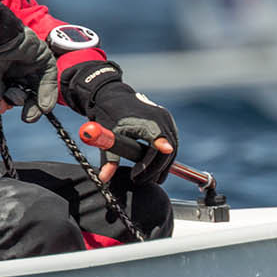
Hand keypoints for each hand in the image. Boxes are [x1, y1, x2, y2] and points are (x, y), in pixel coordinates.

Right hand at [0, 0, 56, 121]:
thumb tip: (3, 110)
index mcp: (8, 75)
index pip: (18, 94)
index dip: (19, 104)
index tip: (20, 115)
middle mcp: (22, 70)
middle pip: (31, 93)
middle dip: (31, 108)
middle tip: (29, 118)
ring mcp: (34, 64)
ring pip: (41, 87)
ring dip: (40, 102)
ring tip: (37, 111)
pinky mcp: (44, 57)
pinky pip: (50, 77)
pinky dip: (48, 92)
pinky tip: (45, 105)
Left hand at [62, 61, 177, 185]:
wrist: (112, 95)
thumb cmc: (109, 114)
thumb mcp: (109, 137)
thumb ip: (109, 159)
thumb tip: (104, 178)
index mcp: (148, 122)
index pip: (159, 150)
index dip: (150, 167)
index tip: (136, 177)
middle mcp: (162, 119)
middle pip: (168, 152)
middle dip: (155, 170)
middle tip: (141, 181)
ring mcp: (166, 118)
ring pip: (172, 148)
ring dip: (161, 165)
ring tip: (148, 178)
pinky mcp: (166, 119)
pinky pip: (170, 141)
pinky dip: (163, 155)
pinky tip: (153, 166)